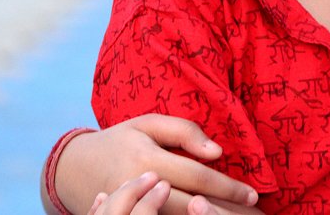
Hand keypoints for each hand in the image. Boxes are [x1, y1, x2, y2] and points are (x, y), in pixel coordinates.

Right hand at [51, 114, 259, 213]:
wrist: (74, 170)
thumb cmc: (120, 140)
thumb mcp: (148, 123)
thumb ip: (184, 131)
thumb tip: (217, 152)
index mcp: (146, 160)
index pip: (197, 178)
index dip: (228, 187)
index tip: (253, 193)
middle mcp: (139, 189)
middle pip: (192, 206)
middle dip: (226, 211)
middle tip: (255, 213)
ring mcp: (132, 209)